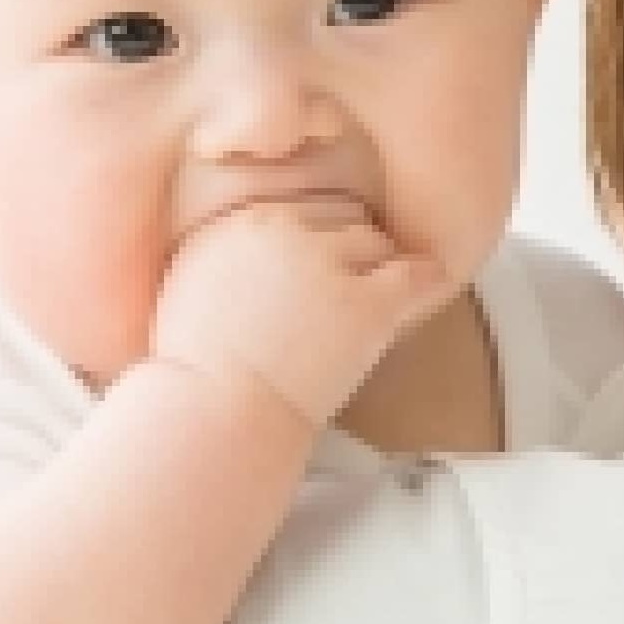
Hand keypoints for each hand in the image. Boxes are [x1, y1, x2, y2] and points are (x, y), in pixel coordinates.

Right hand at [148, 193, 452, 429]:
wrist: (216, 416)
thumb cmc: (200, 371)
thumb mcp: (191, 289)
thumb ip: (226, 255)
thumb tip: (255, 252)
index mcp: (241, 224)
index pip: (301, 207)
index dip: (313, 239)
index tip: (314, 269)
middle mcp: (284, 231)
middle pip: (339, 216)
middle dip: (344, 249)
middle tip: (345, 287)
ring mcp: (325, 265)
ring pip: (374, 242)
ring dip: (377, 267)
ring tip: (374, 299)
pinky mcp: (363, 304)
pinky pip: (414, 275)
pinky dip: (426, 279)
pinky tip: (432, 282)